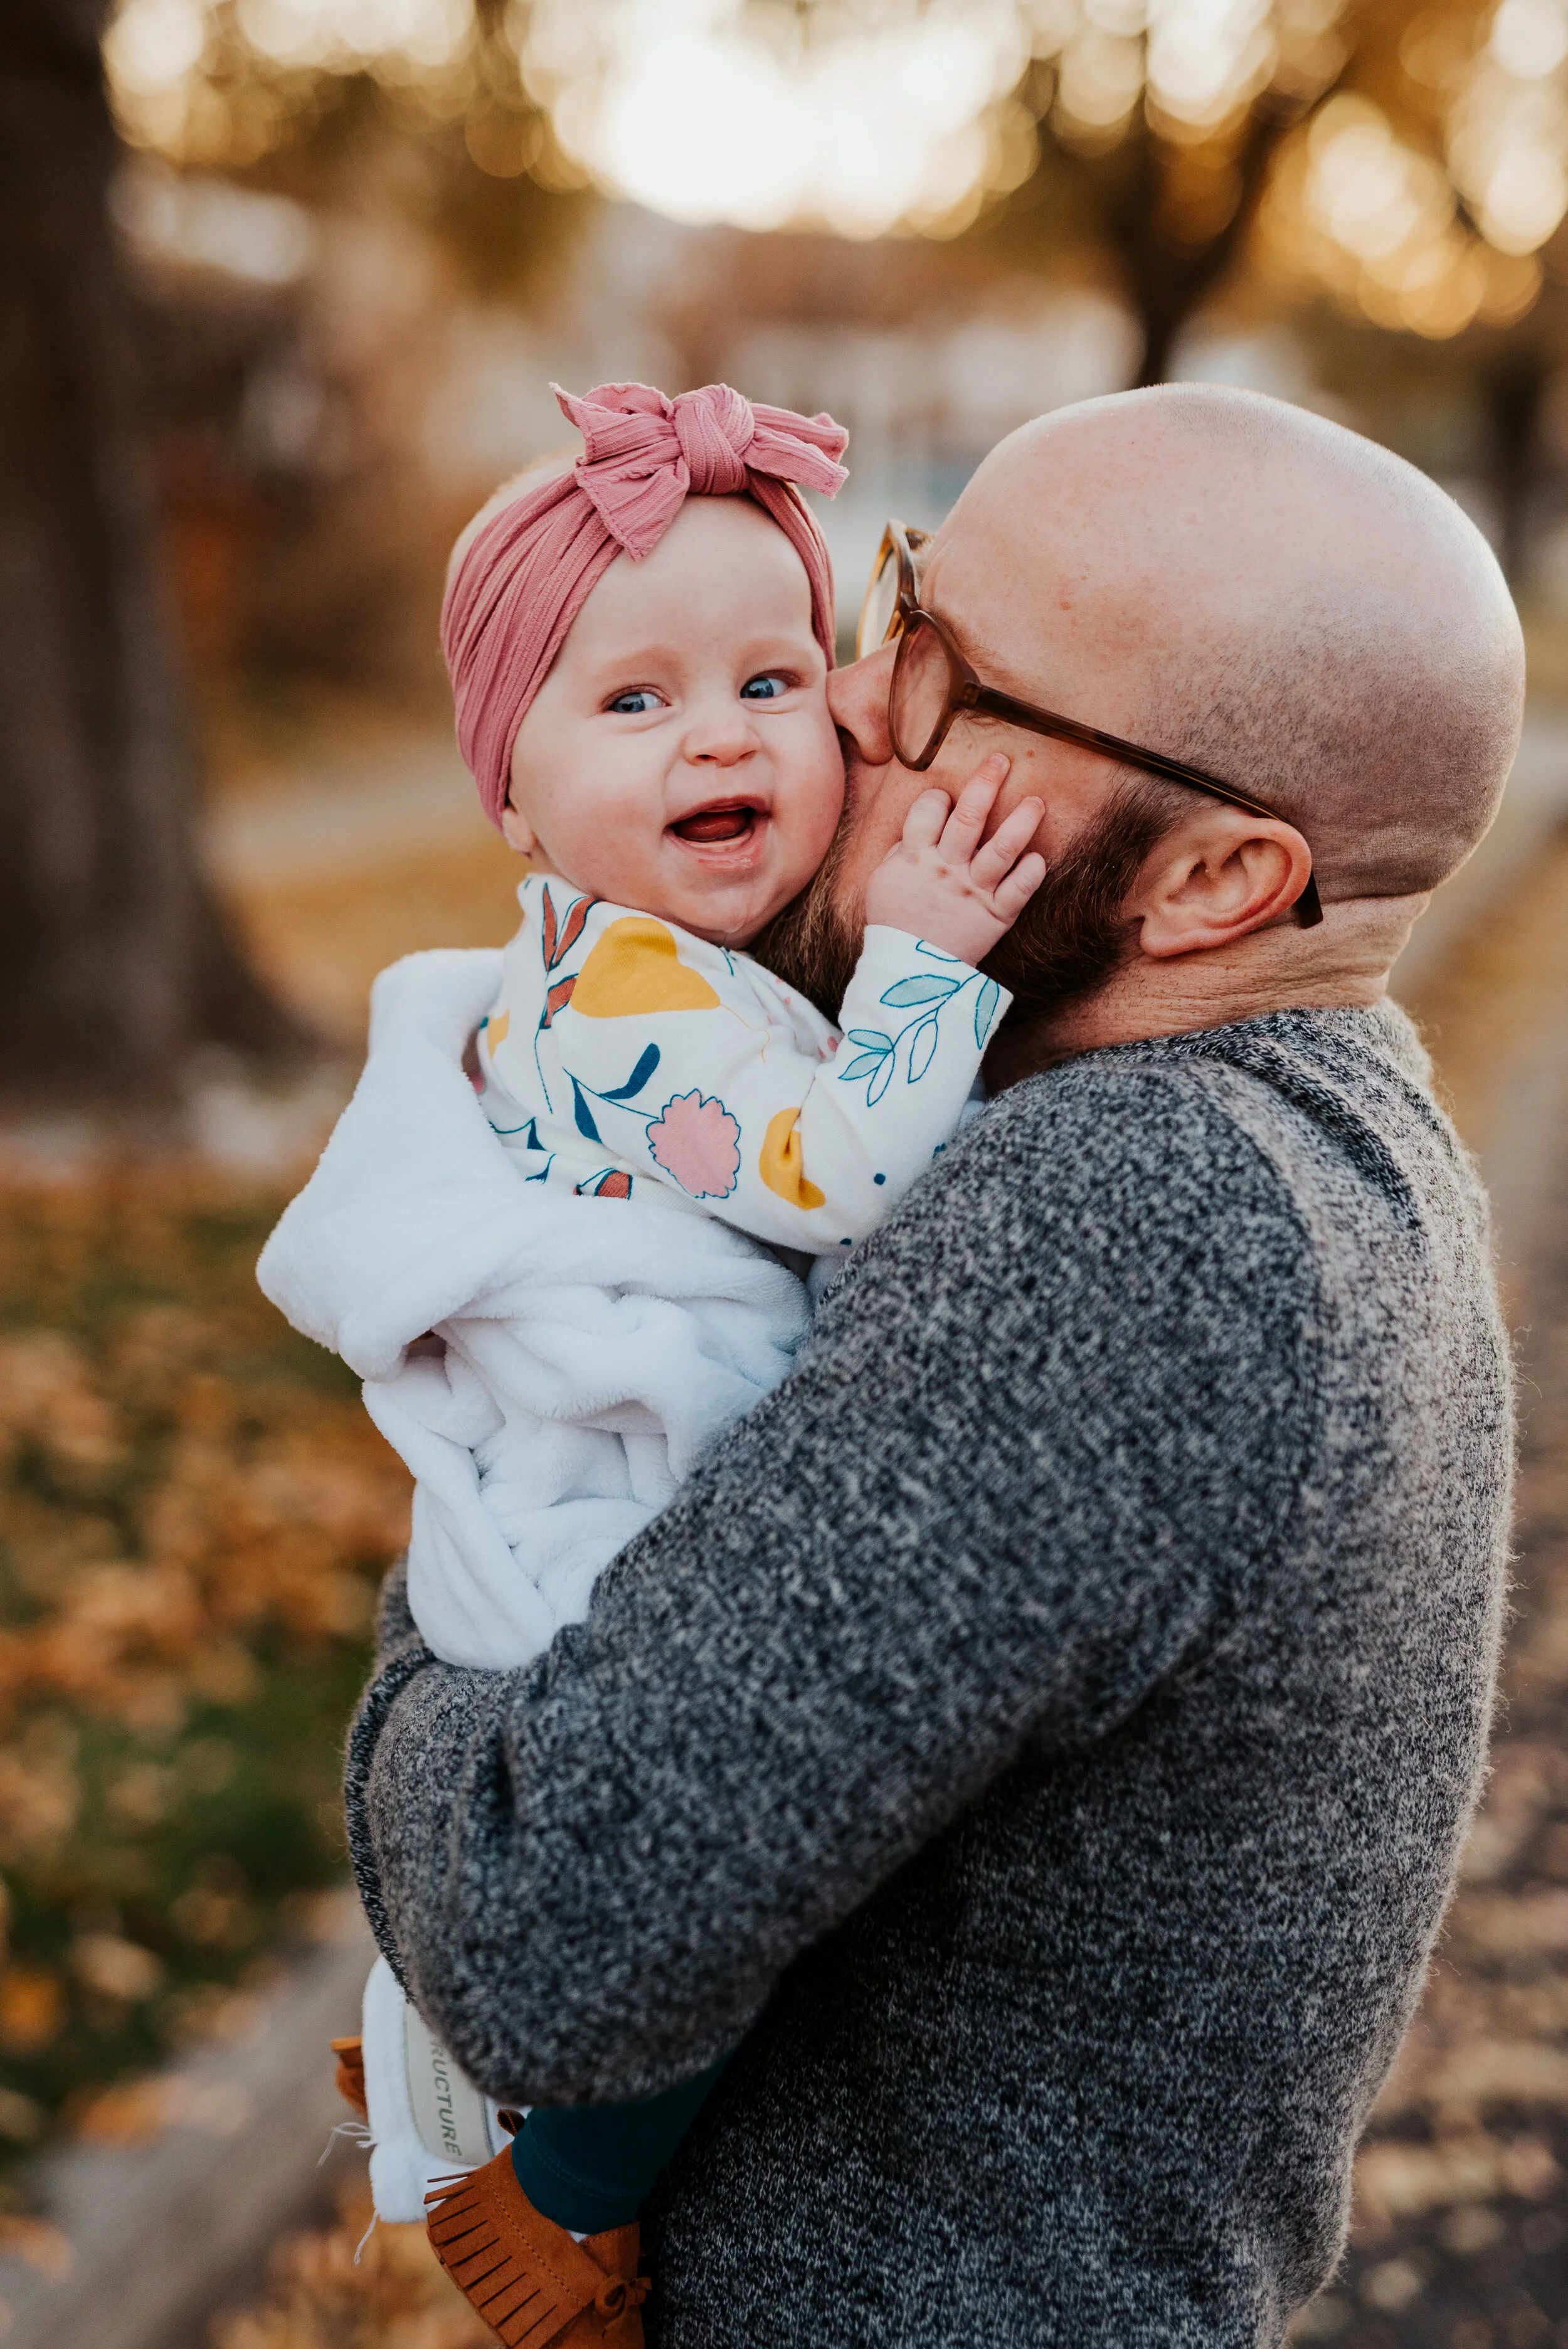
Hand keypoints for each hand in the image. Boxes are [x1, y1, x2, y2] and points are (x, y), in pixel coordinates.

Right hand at [863, 755, 1045, 966]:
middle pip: (969, 818)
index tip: (946, 798)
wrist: (907, 972)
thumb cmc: (893, 923)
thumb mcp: (882, 881)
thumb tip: (920, 827)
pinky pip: (1018, 890)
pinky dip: (1031, 874)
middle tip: (1001, 761)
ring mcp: (974, 891)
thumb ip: (903, 851)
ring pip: (1002, 849)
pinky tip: (1039, 859)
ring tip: (1036, 802)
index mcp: (916, 857)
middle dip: (986, 784)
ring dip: (1022, 822)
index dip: (939, 798)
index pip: (929, 811)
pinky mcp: (995, 915)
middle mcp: (947, 868)